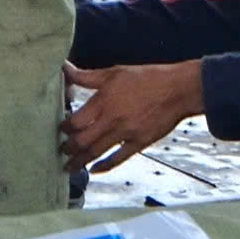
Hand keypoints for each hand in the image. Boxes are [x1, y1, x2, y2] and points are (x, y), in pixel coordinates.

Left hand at [62, 61, 203, 173]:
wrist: (178, 89)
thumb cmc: (147, 78)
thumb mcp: (114, 72)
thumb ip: (86, 76)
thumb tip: (64, 68)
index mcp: (104, 101)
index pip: (76, 121)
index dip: (65, 127)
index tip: (61, 128)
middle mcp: (112, 119)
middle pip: (82, 141)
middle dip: (68, 148)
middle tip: (61, 150)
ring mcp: (126, 133)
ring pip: (96, 152)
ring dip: (79, 161)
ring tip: (69, 166)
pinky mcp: (139, 143)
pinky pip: (118, 159)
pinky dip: (104, 166)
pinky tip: (94, 170)